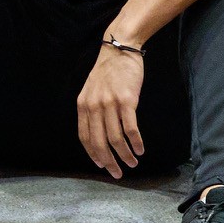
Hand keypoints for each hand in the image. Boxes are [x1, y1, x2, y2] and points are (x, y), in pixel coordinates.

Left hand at [77, 43, 149, 178]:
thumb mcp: (91, 90)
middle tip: (118, 173)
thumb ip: (92, 110)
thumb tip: (98, 133)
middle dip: (109, 161)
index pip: (85, 137)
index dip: (93, 154)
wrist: (120, 49)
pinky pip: (130, 128)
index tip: (102, 166)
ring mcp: (110, 104)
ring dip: (125, 155)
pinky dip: (136, 142)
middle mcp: (94, 106)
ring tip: (133, 162)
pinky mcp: (127, 100)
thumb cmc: (108, 71)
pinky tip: (140, 149)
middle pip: (99, 142)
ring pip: (116, 139)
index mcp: (83, 105)